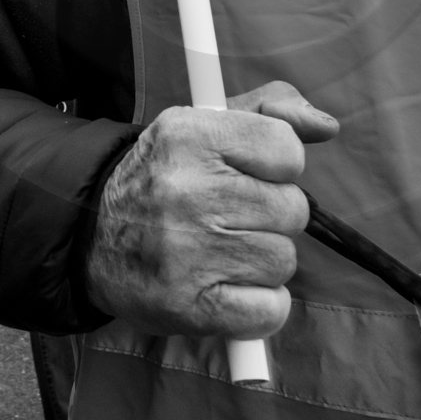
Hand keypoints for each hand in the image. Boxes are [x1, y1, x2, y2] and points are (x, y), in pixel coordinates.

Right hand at [85, 81, 338, 339]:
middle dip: (273, 213)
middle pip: (292, 209)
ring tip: (227, 249)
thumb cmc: (168, 173)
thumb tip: (327, 126)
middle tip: (236, 214)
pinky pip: (270, 310)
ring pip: (283, 259)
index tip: (256, 171)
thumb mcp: (208, 122)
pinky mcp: (188, 307)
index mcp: (190, 134)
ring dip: (265, 259)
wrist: (93, 233)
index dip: (281, 164)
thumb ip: (273, 110)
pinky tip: (232, 287)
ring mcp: (185, 252)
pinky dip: (262, 305)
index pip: (286, 149)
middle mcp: (185, 190)